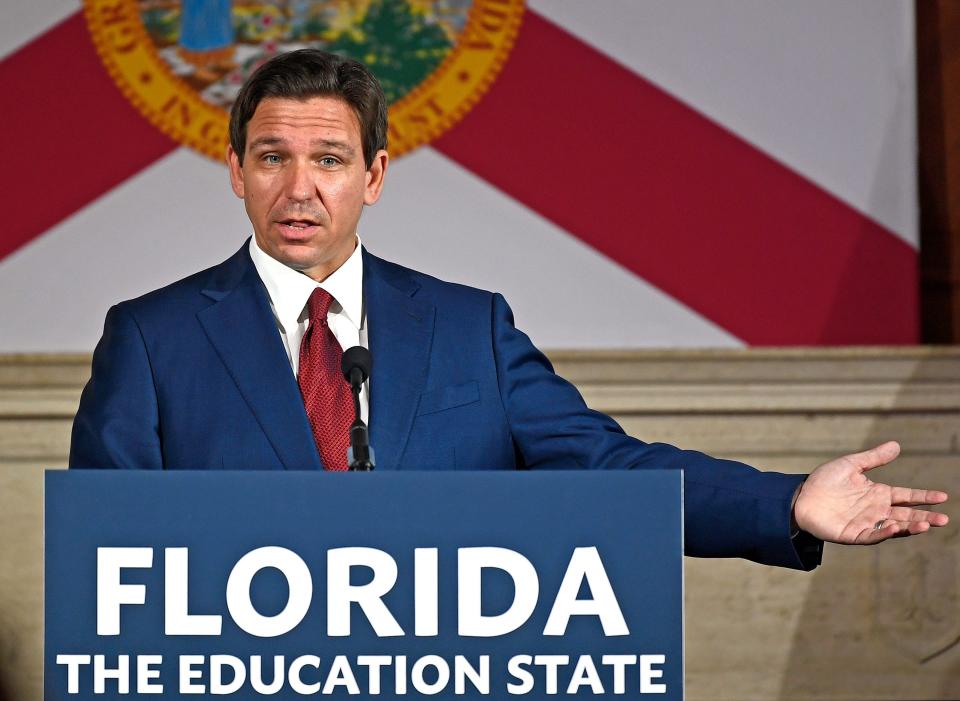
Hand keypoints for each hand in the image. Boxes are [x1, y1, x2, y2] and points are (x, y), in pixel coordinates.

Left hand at [793, 441, 949, 543]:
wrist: (800, 496)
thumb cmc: (824, 481)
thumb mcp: (851, 465)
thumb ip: (873, 458)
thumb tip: (896, 445)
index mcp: (878, 494)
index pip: (906, 496)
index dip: (924, 497)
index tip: (943, 497)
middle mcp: (876, 510)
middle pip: (906, 514)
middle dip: (925, 517)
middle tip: (944, 519)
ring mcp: (866, 523)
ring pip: (894, 527)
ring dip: (910, 527)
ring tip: (926, 525)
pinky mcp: (853, 534)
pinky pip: (872, 535)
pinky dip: (884, 532)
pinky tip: (895, 527)